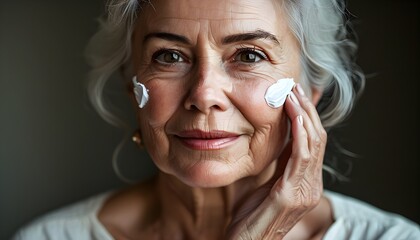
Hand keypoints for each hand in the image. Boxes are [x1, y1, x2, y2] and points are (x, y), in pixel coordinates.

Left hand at [226, 84, 326, 238]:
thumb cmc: (250, 218)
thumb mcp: (264, 185)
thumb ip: (274, 165)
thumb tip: (274, 140)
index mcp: (305, 182)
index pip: (312, 142)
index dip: (307, 116)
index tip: (295, 94)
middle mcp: (311, 185)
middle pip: (317, 138)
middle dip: (307, 109)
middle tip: (295, 85)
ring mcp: (304, 191)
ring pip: (313, 142)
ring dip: (304, 114)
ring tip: (293, 92)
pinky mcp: (290, 195)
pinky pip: (301, 155)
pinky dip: (299, 130)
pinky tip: (293, 112)